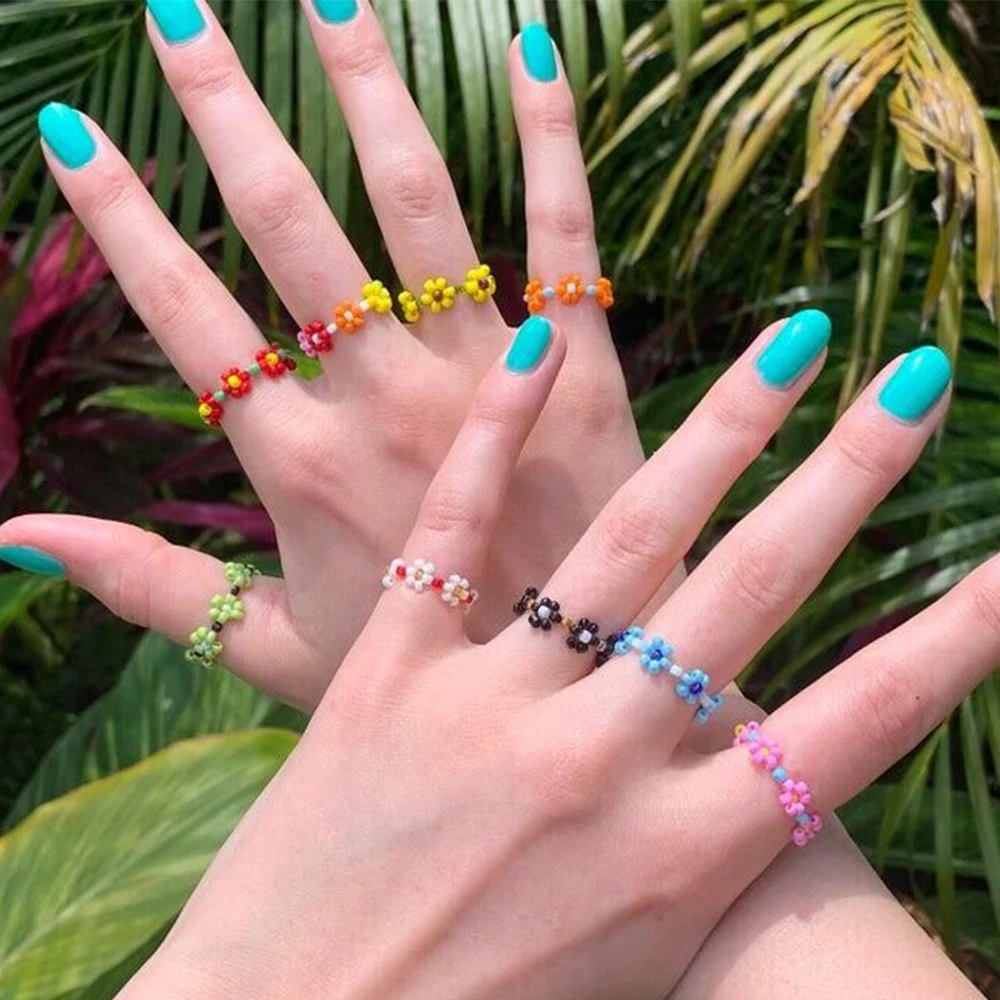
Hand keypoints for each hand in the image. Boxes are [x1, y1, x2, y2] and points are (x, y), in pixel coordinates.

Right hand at [4, 2, 640, 708]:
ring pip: (417, 201)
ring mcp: (491, 371)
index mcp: (297, 462)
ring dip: (367, 89)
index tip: (73, 130)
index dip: (122, 218)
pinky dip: (549, 137)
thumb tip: (12, 538)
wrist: (573, 691)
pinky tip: (529, 44)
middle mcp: (385, 397)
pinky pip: (565, 229)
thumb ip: (150, 584)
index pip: (186, 315)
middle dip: (226, 111)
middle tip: (177, 9)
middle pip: (288, 228)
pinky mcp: (586, 364)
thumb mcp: (269, 646)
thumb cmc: (425, 673)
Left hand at [121, 315, 988, 998]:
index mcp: (679, 857)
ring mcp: (487, 706)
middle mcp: (599, 767)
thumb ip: (700, 857)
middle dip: (848, 481)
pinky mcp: (384, 672)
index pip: (858, 722)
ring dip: (716, 434)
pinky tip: (540, 347)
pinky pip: (450, 532)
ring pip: (624, 540)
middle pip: (752, 595)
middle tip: (915, 382)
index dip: (958, 637)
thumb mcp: (632, 955)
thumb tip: (764, 764)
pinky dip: (495, 436)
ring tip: (786, 347)